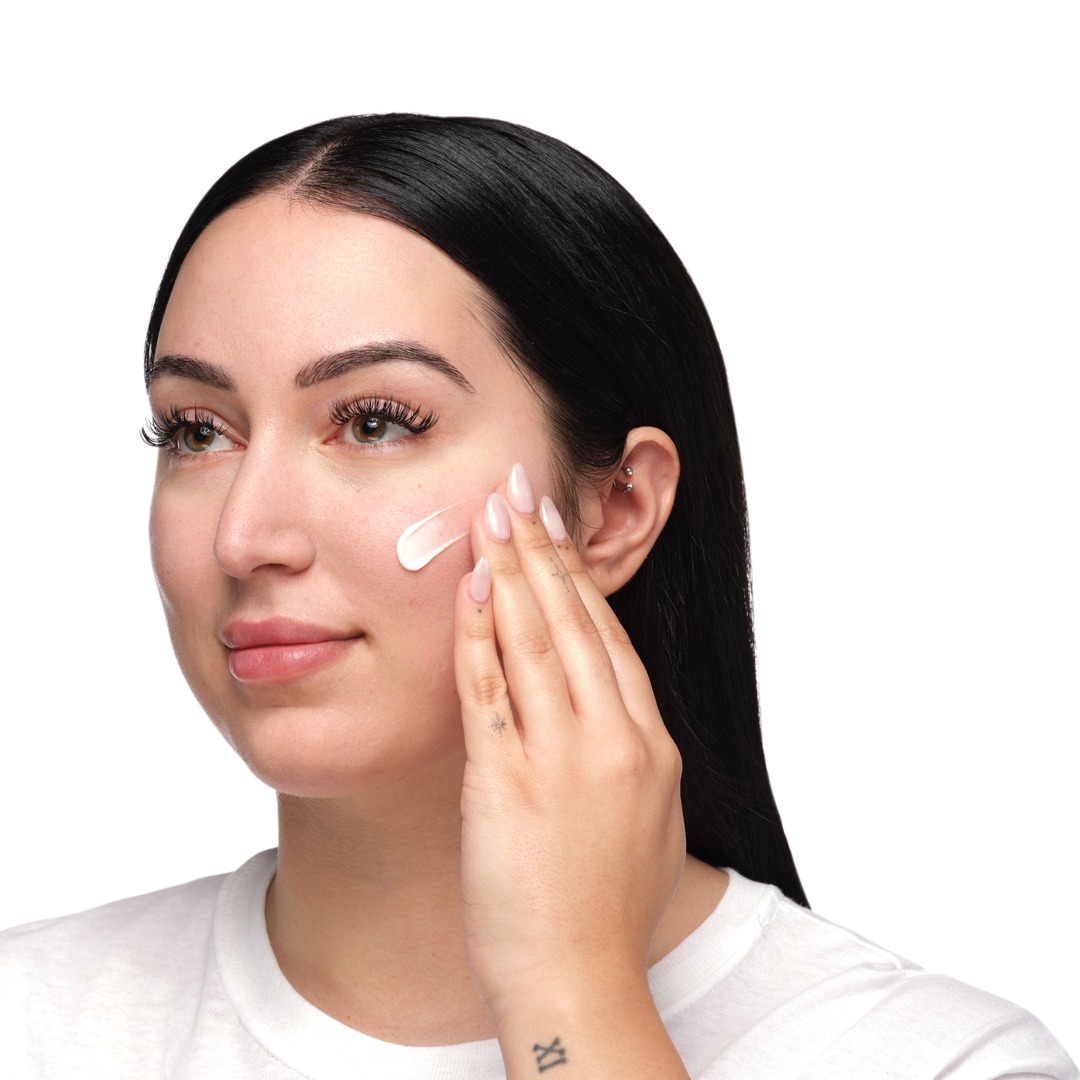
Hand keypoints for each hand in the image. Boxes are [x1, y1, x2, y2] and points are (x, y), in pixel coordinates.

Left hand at [453, 463, 685, 1031]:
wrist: (580, 981)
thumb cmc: (606, 911)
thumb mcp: (644, 821)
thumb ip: (627, 758)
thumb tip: (606, 714)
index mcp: (650, 746)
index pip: (611, 640)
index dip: (582, 579)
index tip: (559, 534)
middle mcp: (613, 740)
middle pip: (577, 624)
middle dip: (545, 552)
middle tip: (522, 493)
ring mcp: (562, 758)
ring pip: (537, 641)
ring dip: (512, 572)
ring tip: (493, 518)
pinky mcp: (508, 782)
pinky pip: (490, 689)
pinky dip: (479, 634)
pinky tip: (469, 589)